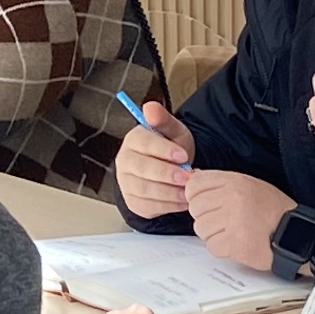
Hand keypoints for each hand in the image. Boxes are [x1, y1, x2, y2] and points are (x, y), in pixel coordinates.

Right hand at [112, 98, 195, 218]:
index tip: (182, 155)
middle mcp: (125, 161)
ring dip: (170, 192)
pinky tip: (184, 200)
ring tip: (189, 190)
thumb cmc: (170, 149)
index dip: (163, 150)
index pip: (144, 143)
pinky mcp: (133, 202)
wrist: (169, 170)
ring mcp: (126, 183)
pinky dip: (169, 205)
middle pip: (142, 169)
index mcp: (134, 140)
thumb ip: (163, 120)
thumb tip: (150, 107)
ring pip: (145, 190)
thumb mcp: (173, 131)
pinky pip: (149, 206)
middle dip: (167, 174)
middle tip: (187, 176)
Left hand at [184, 169, 293, 271]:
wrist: (295, 234)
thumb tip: (192, 179)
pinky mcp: (235, 242)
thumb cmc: (274, 211)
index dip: (197, 197)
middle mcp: (232, 197)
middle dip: (206, 217)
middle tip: (226, 222)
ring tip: (234, 233)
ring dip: (214, 234)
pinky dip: (222, 249)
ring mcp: (233, 219)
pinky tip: (238, 244)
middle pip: (195, 208)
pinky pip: (212, 246)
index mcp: (234, 181)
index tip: (208, 204)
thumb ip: (221, 183)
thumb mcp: (249, 185)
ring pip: (201, 228)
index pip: (194, 185)